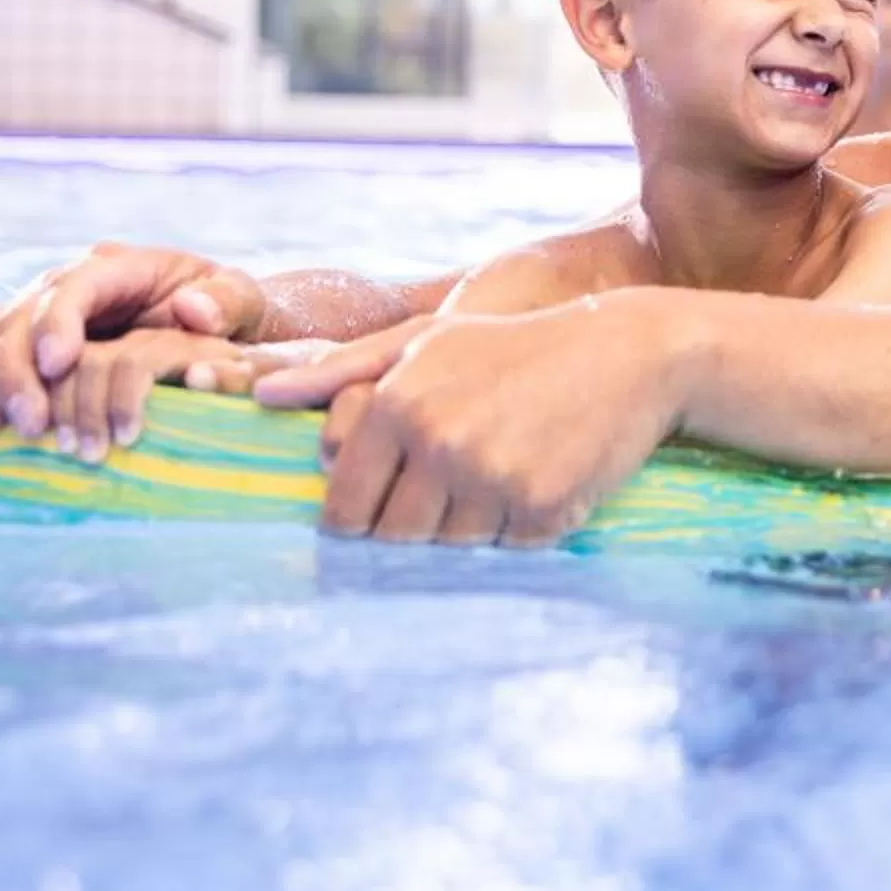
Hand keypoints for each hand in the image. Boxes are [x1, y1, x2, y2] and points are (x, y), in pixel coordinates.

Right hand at [0, 245, 268, 441]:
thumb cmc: (225, 311)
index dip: (58, 322)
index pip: (75, 286)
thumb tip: (191, 308)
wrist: (206, 322)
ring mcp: (34, 308)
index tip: (58, 364)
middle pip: (19, 315)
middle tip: (32, 424)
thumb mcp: (243, 300)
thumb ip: (227, 301)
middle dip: (17, 370)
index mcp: (119, 267)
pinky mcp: (16, 336)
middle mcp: (66, 283)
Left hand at [288, 299, 682, 547]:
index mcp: (396, 405)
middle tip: (457, 487)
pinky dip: (521, 527)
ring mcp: (489, 478)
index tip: (390, 505)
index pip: (345, 508)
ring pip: (450, 547)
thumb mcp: (429, 341)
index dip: (362, 517)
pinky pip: (508, 549)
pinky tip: (543, 478)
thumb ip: (342, 371)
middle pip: (393, 537)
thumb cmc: (518, 346)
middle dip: (418, 523)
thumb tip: (261, 396)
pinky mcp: (540, 507)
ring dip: (472, 525)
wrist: (629, 352)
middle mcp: (436, 442)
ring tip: (505, 471)